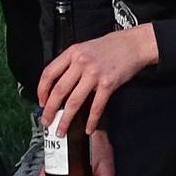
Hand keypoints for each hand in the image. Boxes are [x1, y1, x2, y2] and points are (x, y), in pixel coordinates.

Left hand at [36, 25, 158, 130]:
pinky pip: (96, 106)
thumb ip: (72, 63)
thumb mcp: (85, 48)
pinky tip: (88, 128)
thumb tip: (59, 85)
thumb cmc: (111, 46)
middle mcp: (81, 62)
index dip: (42, 90)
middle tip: (46, 121)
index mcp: (73, 53)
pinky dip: (91, 120)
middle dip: (50, 110)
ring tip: (61, 130)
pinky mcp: (108, 84)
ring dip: (65, 119)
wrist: (133, 45)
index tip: (42, 102)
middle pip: (59, 90)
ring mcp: (94, 73)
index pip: (49, 73)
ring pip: (74, 101)